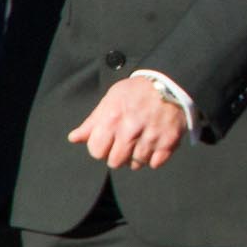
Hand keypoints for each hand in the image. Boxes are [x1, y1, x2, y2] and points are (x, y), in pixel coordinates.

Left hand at [68, 78, 185, 169]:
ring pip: (136, 164)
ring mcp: (151, 137)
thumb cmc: (138, 90)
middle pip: (115, 162)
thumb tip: (73, 138)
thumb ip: (92, 122)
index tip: (109, 140)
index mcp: (112, 120)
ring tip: (141, 142)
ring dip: (137, 157)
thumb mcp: (111, 99)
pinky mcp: (169, 141)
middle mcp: (130, 131)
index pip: (96, 151)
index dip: (101, 148)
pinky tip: (154, 145)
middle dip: (118, 155)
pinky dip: (154, 158)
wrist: (172, 82)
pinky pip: (156, 163)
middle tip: (126, 143)